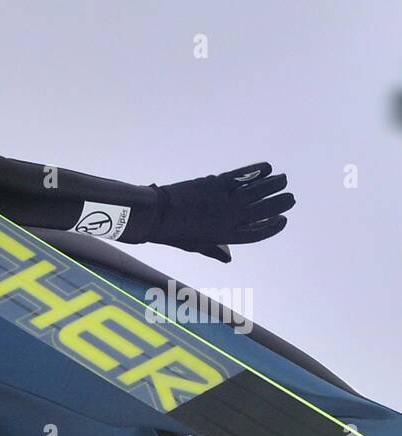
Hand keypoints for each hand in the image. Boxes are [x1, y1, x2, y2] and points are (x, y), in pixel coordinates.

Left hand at [150, 163, 295, 262]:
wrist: (157, 215)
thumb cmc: (174, 233)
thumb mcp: (195, 245)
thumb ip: (214, 249)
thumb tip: (228, 257)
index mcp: (225, 236)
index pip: (258, 232)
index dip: (273, 226)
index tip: (283, 219)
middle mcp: (230, 218)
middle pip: (264, 209)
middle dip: (280, 203)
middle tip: (290, 197)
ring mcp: (225, 200)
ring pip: (258, 190)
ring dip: (274, 183)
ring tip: (283, 179)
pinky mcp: (217, 183)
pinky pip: (243, 175)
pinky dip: (257, 171)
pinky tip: (267, 168)